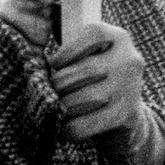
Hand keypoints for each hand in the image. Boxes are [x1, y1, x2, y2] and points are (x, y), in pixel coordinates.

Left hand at [46, 20, 164, 164]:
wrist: (126, 117)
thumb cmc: (97, 81)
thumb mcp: (93, 57)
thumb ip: (71, 50)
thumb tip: (34, 58)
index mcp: (120, 38)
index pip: (95, 33)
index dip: (69, 49)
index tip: (54, 63)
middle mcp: (130, 60)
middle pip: (87, 68)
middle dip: (60, 83)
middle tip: (46, 92)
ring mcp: (130, 88)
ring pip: (86, 97)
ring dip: (63, 106)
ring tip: (51, 110)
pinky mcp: (125, 115)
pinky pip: (88, 123)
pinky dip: (69, 128)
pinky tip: (61, 130)